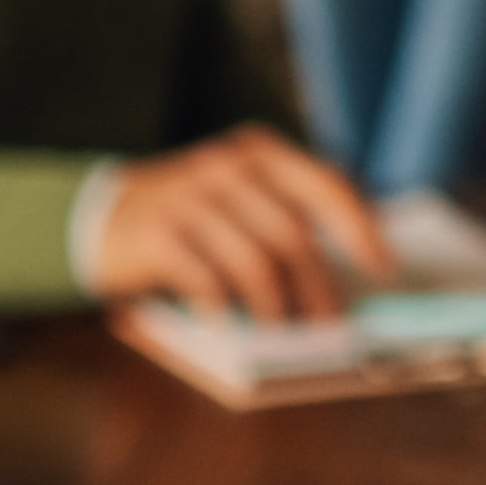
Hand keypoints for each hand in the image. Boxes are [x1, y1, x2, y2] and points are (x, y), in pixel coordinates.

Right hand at [84, 125, 396, 322]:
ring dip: (274, 306)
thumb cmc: (192, 215)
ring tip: (279, 331)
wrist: (100, 216)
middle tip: (329, 323)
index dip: (360, 228)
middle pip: (293, 234)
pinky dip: (225, 310)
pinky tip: (229, 326)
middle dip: (318, 285)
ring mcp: (190, 199)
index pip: (326, 185)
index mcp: (260, 153)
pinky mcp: (159, 235)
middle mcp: (228, 168)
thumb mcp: (238, 196)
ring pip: (254, 262)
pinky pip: (207, 280)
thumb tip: (341, 276)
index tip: (384, 266)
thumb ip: (282, 216)